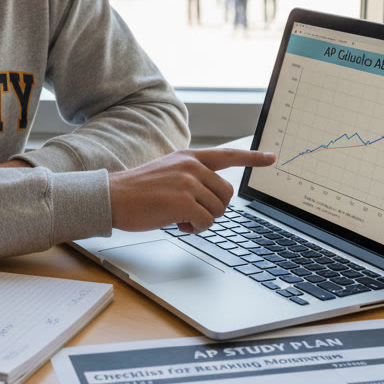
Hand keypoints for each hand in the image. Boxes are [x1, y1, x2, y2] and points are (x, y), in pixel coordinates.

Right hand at [108, 149, 276, 233]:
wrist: (111, 197)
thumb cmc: (138, 191)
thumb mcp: (168, 172)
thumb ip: (192, 177)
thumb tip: (214, 197)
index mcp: (189, 157)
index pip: (228, 155)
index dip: (253, 158)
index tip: (271, 157)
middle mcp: (191, 166)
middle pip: (226, 193)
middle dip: (214, 208)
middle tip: (190, 213)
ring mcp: (188, 182)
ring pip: (217, 210)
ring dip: (202, 221)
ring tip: (179, 217)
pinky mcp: (183, 200)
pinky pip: (206, 221)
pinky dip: (195, 229)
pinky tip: (178, 225)